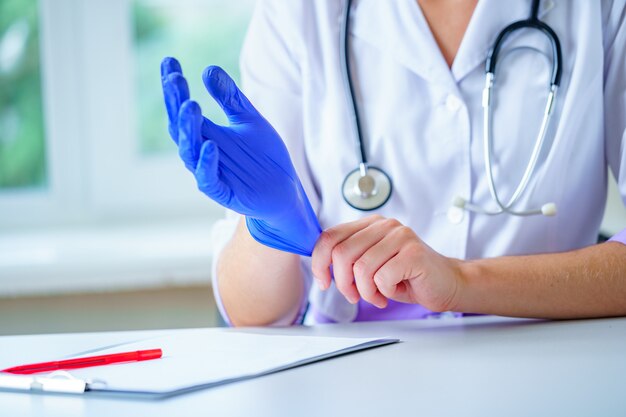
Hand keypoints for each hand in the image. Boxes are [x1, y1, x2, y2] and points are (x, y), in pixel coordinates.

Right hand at [160, 57, 320, 255]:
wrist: (284, 189)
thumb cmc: (264, 156)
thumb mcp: (250, 120)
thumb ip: (230, 98)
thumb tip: (208, 69)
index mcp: (205, 132)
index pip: (182, 106)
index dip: (174, 85)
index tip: (168, 60)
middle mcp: (200, 151)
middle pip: (180, 125)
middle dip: (176, 102)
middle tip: (175, 78)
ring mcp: (208, 171)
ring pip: (189, 151)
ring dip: (189, 129)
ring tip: (191, 105)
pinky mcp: (221, 191)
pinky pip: (207, 178)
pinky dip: (206, 162)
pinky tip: (210, 144)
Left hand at [311, 215, 463, 310]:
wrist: (446, 284)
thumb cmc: (407, 276)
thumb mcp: (370, 264)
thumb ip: (348, 259)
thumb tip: (319, 265)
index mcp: (370, 225)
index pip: (330, 236)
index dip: (319, 261)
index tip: (323, 281)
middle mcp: (384, 226)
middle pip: (342, 253)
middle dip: (343, 282)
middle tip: (354, 295)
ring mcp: (400, 236)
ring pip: (361, 269)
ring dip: (365, 291)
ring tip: (378, 295)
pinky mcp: (413, 253)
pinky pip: (382, 278)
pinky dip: (384, 293)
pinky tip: (394, 291)